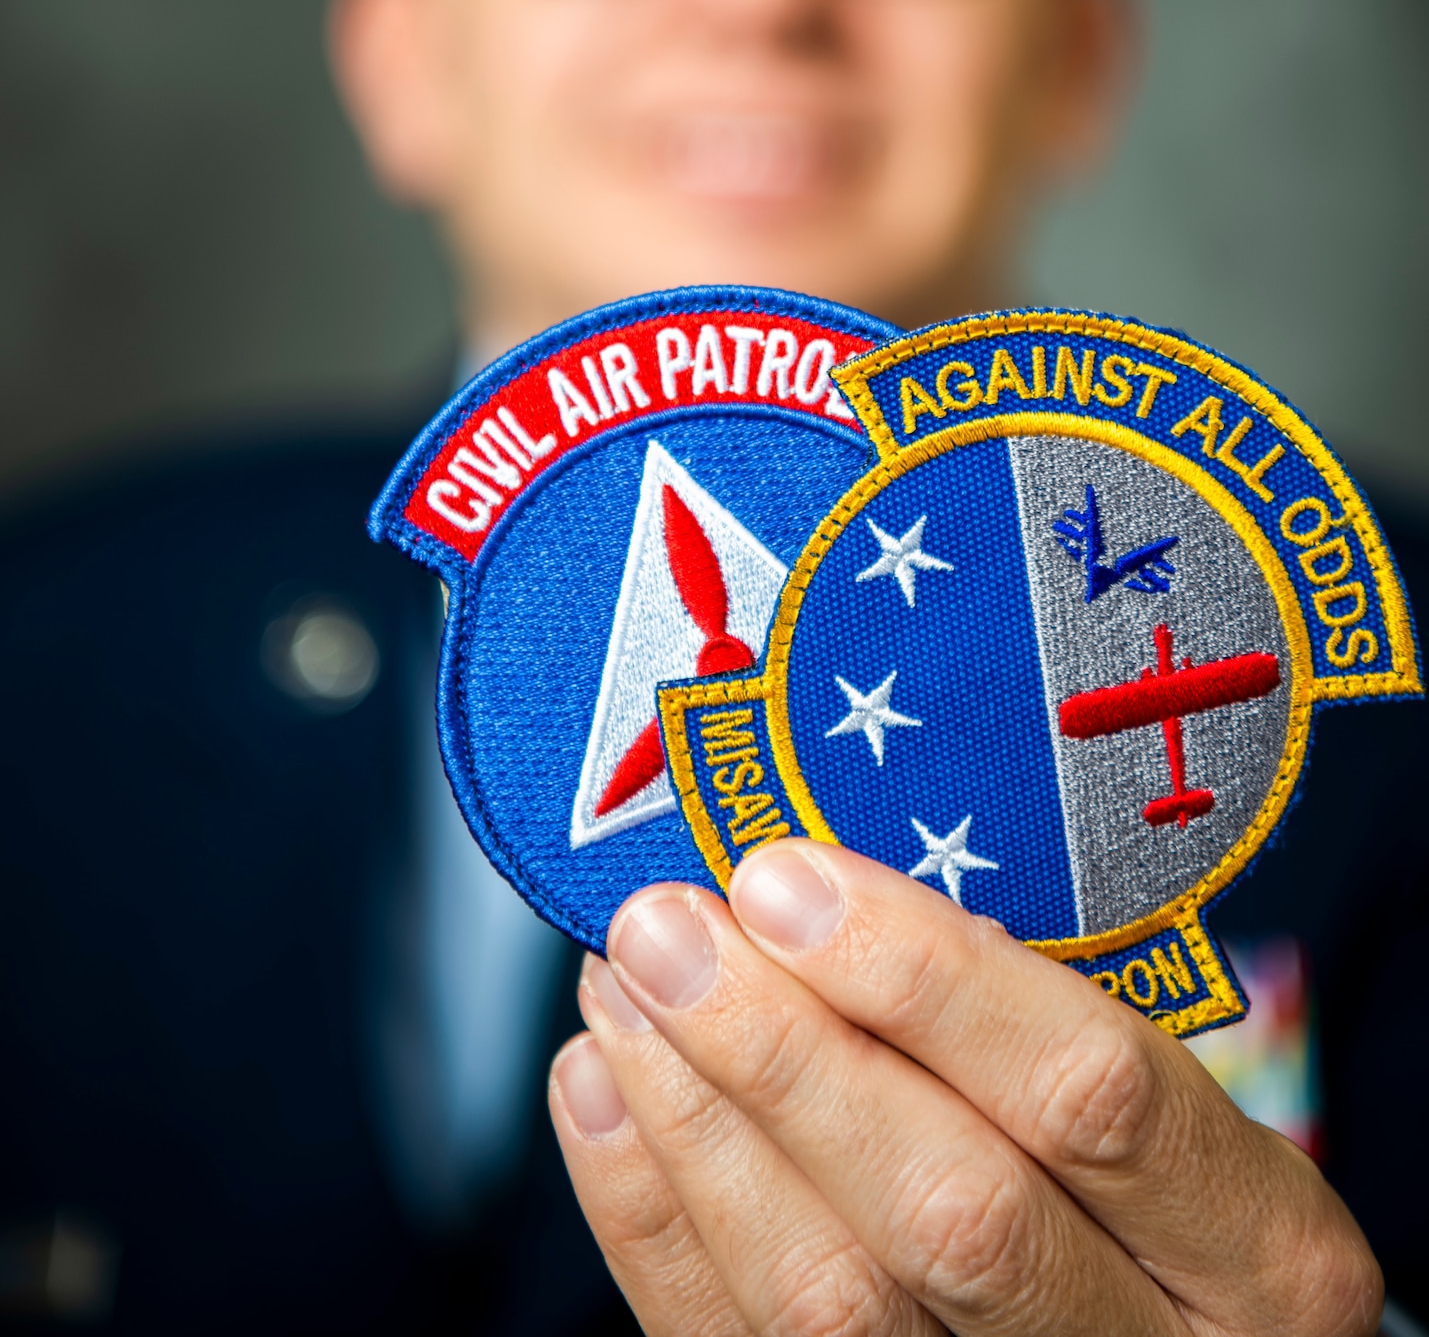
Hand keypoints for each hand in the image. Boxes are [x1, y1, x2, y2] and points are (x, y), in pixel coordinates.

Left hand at [548, 840, 1380, 1335]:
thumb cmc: (1150, 1195)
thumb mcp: (1169, 1100)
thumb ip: (1032, 1019)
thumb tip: (815, 881)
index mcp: (1264, 1252)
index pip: (1093, 1094)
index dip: (928, 982)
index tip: (787, 878)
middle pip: (951, 1213)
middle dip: (784, 1054)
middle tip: (667, 926)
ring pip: (831, 1305)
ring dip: (695, 1123)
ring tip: (624, 987)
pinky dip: (649, 1217)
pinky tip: (604, 1093)